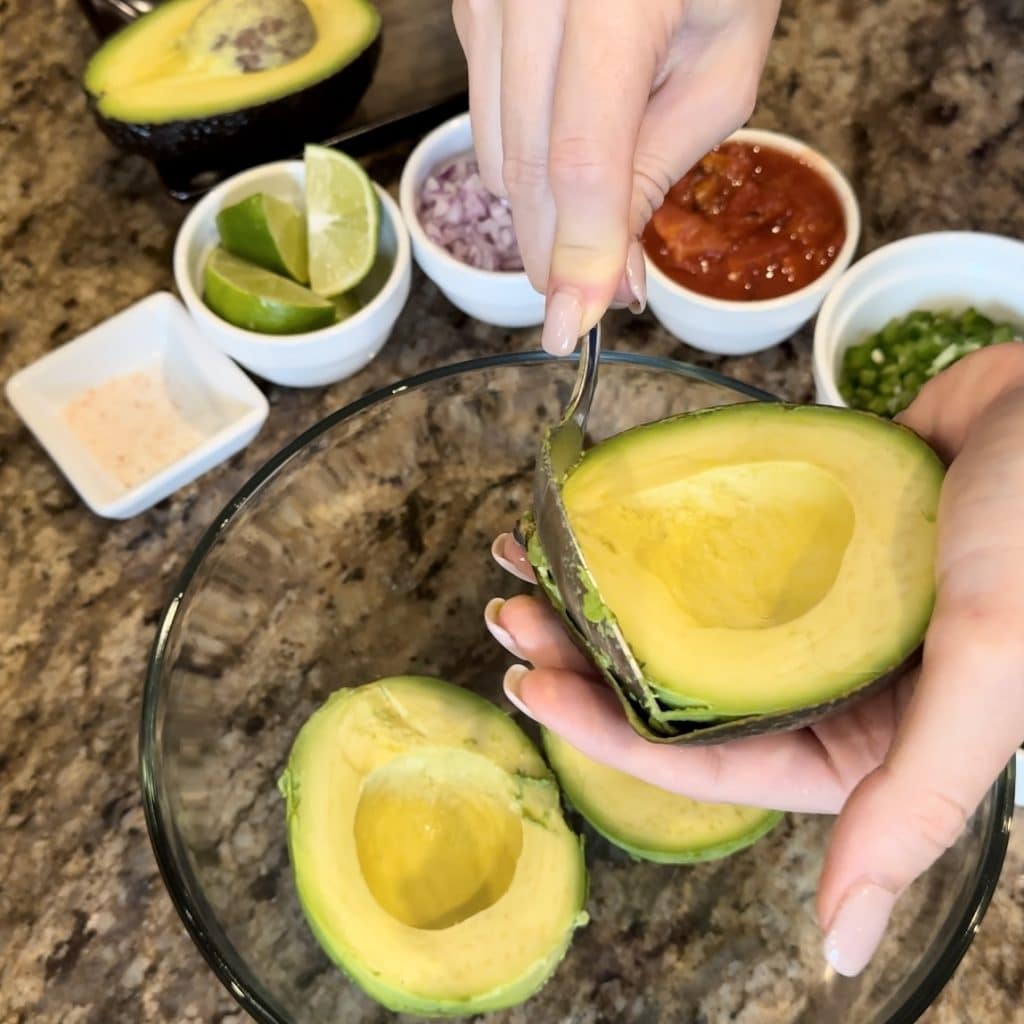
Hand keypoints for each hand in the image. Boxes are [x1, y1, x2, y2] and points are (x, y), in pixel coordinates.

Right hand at [452, 0, 779, 353]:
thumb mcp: (721, 63)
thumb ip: (659, 166)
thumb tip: (611, 276)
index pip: (580, 156)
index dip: (577, 255)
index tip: (575, 327)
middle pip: (525, 167)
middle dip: (556, 253)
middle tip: (595, 296)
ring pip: (494, 155)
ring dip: (541, 215)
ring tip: (594, 218)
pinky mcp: (469, 7)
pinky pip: (482, 119)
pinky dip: (524, 164)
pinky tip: (567, 155)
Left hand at [483, 342, 1023, 976]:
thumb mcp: (988, 670)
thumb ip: (912, 804)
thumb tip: (842, 949)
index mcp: (864, 742)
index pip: (708, 765)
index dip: (608, 735)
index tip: (528, 689)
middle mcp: (825, 681)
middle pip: (679, 690)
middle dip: (586, 659)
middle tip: (510, 616)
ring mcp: (805, 606)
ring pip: (679, 617)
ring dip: (600, 593)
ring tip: (524, 560)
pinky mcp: (796, 537)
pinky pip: (701, 543)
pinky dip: (642, 532)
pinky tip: (588, 512)